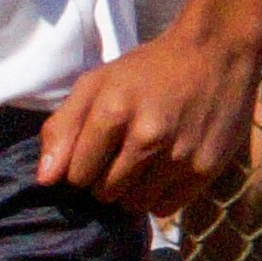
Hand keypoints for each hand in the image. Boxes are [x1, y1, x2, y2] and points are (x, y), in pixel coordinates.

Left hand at [35, 8, 260, 219]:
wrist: (216, 52)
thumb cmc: (148, 70)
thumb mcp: (98, 83)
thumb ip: (63, 127)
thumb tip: (45, 180)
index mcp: (113, 111)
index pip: (77, 176)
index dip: (81, 167)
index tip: (95, 151)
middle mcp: (147, 137)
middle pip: (104, 193)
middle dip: (105, 180)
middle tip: (121, 153)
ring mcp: (179, 156)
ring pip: (135, 204)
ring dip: (132, 191)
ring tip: (143, 161)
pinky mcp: (205, 169)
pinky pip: (165, 208)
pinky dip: (159, 196)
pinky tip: (165, 169)